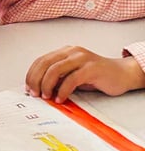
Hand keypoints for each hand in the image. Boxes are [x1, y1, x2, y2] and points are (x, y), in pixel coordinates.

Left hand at [25, 45, 144, 102]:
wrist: (122, 74)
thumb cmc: (95, 76)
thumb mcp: (71, 75)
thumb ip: (56, 78)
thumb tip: (37, 89)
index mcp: (64, 52)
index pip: (41, 60)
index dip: (31, 75)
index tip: (28, 88)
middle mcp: (72, 52)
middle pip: (45, 64)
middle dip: (36, 80)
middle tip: (35, 94)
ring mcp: (82, 58)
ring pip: (55, 70)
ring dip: (47, 85)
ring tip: (47, 97)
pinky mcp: (92, 68)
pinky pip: (71, 79)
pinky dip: (62, 91)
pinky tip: (60, 99)